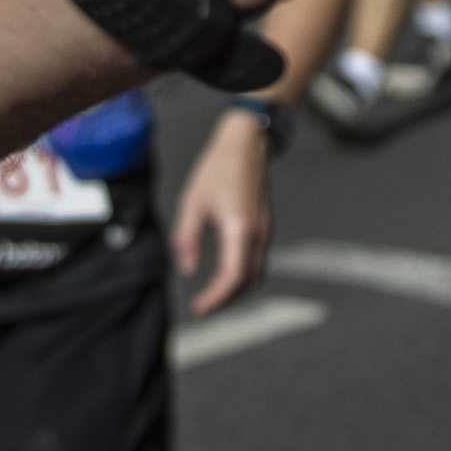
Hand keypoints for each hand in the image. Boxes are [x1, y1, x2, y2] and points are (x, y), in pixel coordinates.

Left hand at [171, 107, 273, 308]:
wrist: (247, 142)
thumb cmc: (219, 166)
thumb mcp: (192, 202)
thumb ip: (187, 238)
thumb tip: (186, 268)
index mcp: (240, 229)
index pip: (231, 278)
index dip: (215, 298)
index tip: (198, 308)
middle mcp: (258, 233)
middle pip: (247, 282)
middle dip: (226, 299)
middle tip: (203, 306)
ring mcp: (264, 229)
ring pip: (255, 273)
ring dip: (235, 288)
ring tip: (213, 294)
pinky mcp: (263, 225)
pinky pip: (257, 259)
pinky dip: (242, 273)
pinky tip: (225, 273)